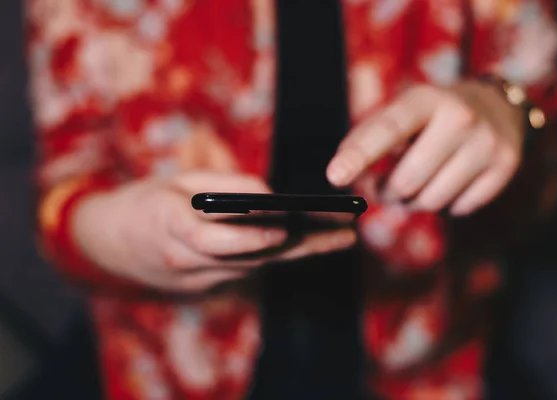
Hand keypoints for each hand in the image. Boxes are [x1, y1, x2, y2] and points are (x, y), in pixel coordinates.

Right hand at [72, 171, 356, 291]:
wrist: (109, 245)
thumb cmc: (145, 204)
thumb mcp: (177, 183)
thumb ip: (225, 190)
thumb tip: (273, 198)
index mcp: (170, 229)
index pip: (214, 239)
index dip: (250, 235)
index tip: (286, 227)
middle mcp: (187, 263)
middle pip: (252, 257)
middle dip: (300, 245)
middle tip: (345, 233)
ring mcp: (198, 281)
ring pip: (258, 266)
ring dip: (300, 252)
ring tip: (341, 236)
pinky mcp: (208, 287)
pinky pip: (249, 269)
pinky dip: (279, 255)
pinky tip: (309, 243)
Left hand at [327, 82, 525, 215]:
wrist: (497, 106)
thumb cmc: (433, 116)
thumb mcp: (403, 112)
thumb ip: (369, 137)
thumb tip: (340, 173)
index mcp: (426, 98)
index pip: (387, 130)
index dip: (359, 155)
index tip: (334, 176)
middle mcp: (460, 117)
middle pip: (407, 181)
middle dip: (388, 192)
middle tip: (386, 186)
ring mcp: (487, 143)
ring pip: (431, 201)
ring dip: (414, 202)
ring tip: (418, 183)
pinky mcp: (505, 166)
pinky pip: (458, 209)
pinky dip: (446, 205)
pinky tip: (450, 182)